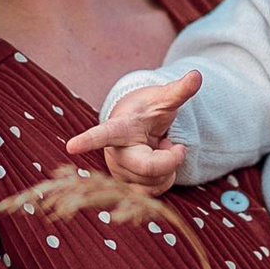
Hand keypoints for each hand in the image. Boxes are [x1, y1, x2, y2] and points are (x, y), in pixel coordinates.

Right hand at [61, 71, 201, 193]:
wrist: (135, 126)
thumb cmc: (147, 110)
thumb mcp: (164, 98)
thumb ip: (179, 90)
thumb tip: (198, 75)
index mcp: (119, 128)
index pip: (103, 134)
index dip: (88, 141)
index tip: (71, 146)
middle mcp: (113, 153)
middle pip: (147, 167)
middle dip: (170, 158)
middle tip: (171, 141)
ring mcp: (118, 172)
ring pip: (153, 182)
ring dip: (168, 168)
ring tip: (159, 149)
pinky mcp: (126, 186)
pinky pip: (152, 193)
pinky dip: (165, 180)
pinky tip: (160, 164)